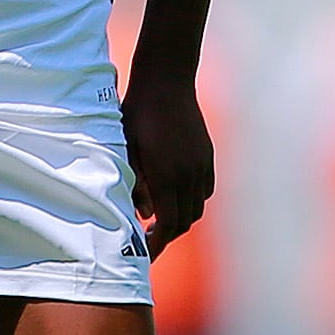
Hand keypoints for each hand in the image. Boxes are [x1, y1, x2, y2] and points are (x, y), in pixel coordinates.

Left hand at [122, 72, 214, 255]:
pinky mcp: (207, 156)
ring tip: (160, 219)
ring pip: (197, 207)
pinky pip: (205, 190)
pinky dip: (192, 201)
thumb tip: (144, 213)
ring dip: (180, 218)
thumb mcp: (126, 149)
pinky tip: (175, 197)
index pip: (169, 224)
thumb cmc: (137, 114)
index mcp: (166, 175)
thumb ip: (135, 184)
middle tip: (147, 239)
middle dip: (166, 234)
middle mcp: (188, 174)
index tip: (143, 252)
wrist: (165, 82)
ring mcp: (201, 164)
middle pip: (184, 221)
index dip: (157, 243)